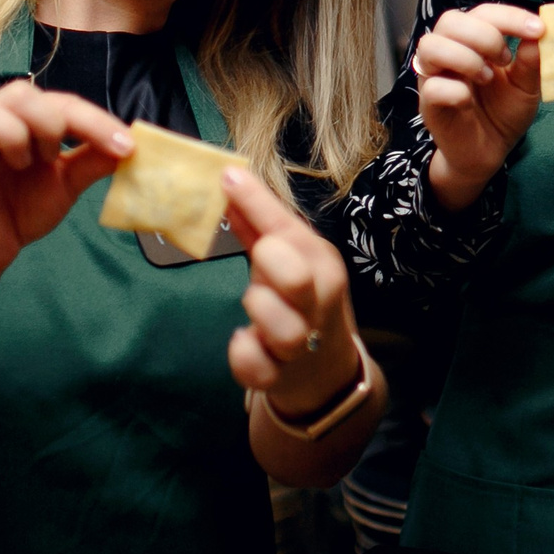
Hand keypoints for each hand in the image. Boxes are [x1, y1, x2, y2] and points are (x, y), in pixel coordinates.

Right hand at [0, 82, 132, 281]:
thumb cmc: (25, 206)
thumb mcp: (67, 185)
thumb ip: (93, 162)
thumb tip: (131, 145)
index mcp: (27, 121)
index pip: (63, 104)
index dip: (95, 121)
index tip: (125, 146)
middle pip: (19, 94)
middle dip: (48, 122)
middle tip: (54, 156)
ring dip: (11, 135)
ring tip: (22, 165)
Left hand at [220, 165, 361, 416]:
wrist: (326, 368)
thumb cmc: (302, 299)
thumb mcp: (292, 257)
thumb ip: (259, 223)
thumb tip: (228, 180)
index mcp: (321, 265)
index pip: (290, 228)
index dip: (257, 202)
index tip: (227, 178)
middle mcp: (316, 302)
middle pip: (296, 280)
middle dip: (270, 263)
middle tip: (258, 257)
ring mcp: (300, 343)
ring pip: (282, 330)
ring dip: (260, 311)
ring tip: (253, 302)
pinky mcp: (279, 375)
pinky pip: (259, 369)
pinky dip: (244, 355)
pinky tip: (242, 338)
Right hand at [414, 2, 543, 209]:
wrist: (489, 152)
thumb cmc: (503, 113)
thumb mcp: (527, 87)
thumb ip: (531, 62)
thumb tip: (537, 36)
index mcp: (473, 41)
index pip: (483, 12)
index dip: (509, 16)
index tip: (537, 29)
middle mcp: (449, 52)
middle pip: (450, 20)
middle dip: (484, 35)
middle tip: (505, 60)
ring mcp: (435, 76)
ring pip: (430, 46)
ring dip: (464, 57)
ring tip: (486, 77)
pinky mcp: (428, 104)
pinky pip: (432, 86)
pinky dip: (456, 90)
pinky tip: (470, 101)